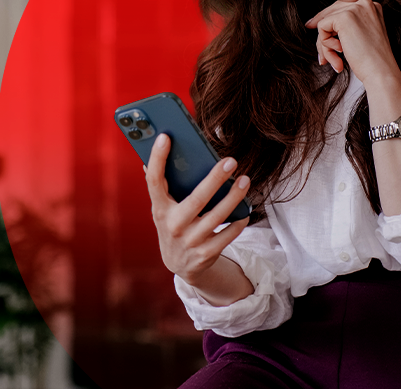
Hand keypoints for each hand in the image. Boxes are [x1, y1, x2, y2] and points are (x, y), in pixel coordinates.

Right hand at [144, 133, 251, 285]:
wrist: (179, 264)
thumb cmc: (173, 225)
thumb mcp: (163, 208)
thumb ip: (162, 185)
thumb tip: (157, 149)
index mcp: (160, 209)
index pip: (154, 181)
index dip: (157, 159)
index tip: (165, 137)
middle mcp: (174, 225)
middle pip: (197, 199)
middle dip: (215, 178)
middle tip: (231, 161)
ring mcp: (191, 241)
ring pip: (218, 216)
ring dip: (234, 197)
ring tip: (245, 179)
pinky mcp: (207, 253)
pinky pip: (228, 234)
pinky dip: (239, 221)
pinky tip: (246, 209)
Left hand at [304, 0, 399, 86]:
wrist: (380, 71)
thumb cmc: (371, 60)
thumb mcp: (361, 36)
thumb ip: (346, 25)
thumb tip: (314, 22)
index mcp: (371, 6)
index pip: (341, 8)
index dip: (326, 20)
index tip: (310, 26)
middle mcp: (364, 3)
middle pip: (331, 13)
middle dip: (324, 37)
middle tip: (322, 57)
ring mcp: (355, 8)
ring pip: (325, 23)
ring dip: (325, 46)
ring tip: (335, 61)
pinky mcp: (344, 17)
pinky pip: (322, 27)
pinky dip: (325, 44)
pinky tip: (339, 53)